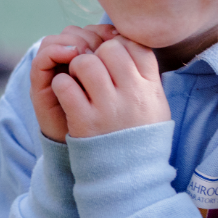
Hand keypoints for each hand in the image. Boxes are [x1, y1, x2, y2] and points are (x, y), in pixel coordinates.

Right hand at [30, 24, 118, 141]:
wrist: (89, 154)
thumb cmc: (108, 125)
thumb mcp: (122, 95)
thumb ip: (124, 70)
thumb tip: (126, 39)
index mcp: (90, 64)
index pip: (92, 31)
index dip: (102, 30)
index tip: (115, 36)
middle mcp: (68, 64)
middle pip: (74, 31)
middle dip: (89, 35)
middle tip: (99, 46)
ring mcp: (53, 72)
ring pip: (57, 39)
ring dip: (73, 41)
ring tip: (85, 52)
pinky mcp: (39, 83)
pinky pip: (42, 57)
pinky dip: (55, 51)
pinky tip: (71, 55)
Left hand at [51, 36, 171, 138]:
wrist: (131, 177)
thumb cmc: (140, 134)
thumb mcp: (155, 104)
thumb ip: (145, 74)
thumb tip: (124, 40)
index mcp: (151, 88)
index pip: (136, 46)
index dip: (119, 44)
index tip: (112, 56)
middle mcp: (132, 94)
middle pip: (110, 49)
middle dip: (96, 53)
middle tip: (91, 68)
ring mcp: (108, 108)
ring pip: (85, 63)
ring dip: (76, 67)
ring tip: (77, 80)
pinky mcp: (84, 121)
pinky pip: (65, 85)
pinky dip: (61, 85)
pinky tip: (66, 94)